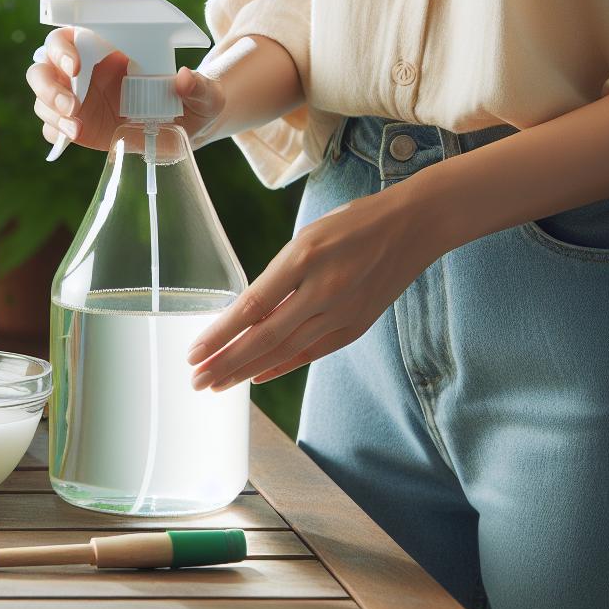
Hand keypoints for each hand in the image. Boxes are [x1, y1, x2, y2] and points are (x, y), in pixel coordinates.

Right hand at [25, 26, 225, 149]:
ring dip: (51, 112)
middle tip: (72, 106)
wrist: (185, 130)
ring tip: (77, 128)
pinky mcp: (75, 126)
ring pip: (42, 98)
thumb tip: (184, 77)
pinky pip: (51, 128)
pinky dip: (56, 132)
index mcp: (104, 49)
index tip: (76, 65)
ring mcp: (76, 100)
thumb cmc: (192, 102)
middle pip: (42, 68)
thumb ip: (199, 86)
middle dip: (49, 86)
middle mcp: (82, 72)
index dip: (62, 48)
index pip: (66, 38)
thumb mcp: (204, 95)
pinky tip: (74, 136)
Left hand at [185, 183, 448, 389]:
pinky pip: (312, 352)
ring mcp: (343, 311)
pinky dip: (282, 366)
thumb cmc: (352, 223)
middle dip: (226, 363)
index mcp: (305, 257)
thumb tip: (244, 315)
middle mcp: (323, 289)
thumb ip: (279, 276)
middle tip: (196, 380)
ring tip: (216, 384)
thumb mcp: (307, 236)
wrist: (414, 226)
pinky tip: (256, 377)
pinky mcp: (356, 325)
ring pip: (286, 349)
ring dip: (247, 370)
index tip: (193, 353)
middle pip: (265, 337)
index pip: (252, 305)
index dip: (221, 334)